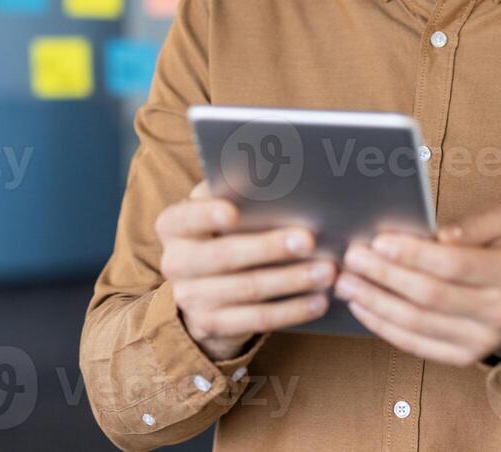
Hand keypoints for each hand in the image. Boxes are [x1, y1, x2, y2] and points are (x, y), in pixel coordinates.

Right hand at [157, 181, 335, 360]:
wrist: (203, 290)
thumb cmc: (223, 233)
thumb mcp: (220, 210)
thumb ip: (237, 195)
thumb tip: (274, 176)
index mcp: (173, 225)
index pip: (185, 217)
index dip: (207, 214)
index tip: (233, 212)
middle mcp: (175, 262)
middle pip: (225, 255)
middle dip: (269, 248)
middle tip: (309, 240)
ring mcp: (190, 298)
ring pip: (247, 289)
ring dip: (291, 280)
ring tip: (326, 271)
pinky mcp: (212, 325)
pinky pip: (257, 319)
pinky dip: (291, 310)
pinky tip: (317, 301)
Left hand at [334, 205, 500, 366]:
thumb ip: (475, 223)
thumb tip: (443, 235)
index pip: (454, 265)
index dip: (414, 254)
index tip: (379, 241)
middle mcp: (499, 312)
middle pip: (430, 296)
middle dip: (385, 275)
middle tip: (353, 257)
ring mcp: (479, 341)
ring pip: (416, 323)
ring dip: (375, 301)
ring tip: (347, 281)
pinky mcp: (460, 357)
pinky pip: (414, 343)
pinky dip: (382, 325)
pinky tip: (361, 306)